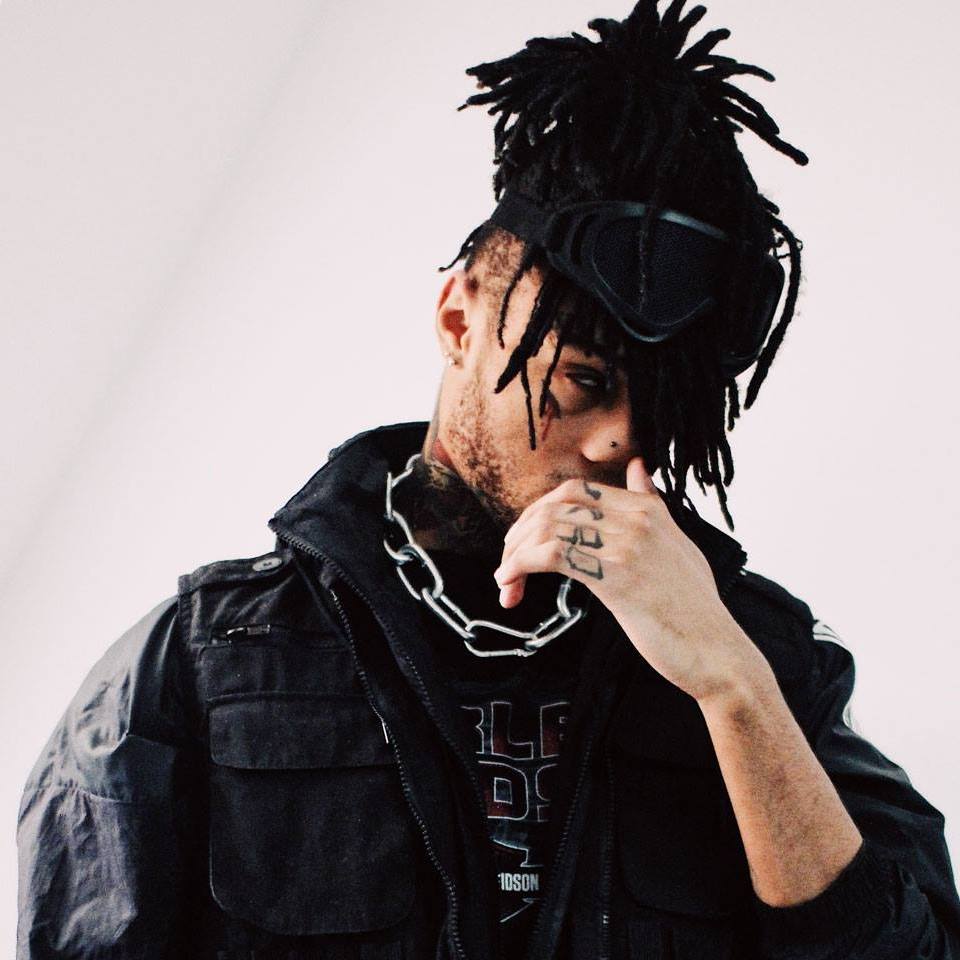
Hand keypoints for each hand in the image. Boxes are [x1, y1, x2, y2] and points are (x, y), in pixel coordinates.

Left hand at [493, 456, 764, 701]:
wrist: (718, 653)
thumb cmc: (694, 609)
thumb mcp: (678, 545)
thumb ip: (653, 506)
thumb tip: (639, 467)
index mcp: (649, 509)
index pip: (575, 490)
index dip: (539, 512)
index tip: (524, 541)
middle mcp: (638, 519)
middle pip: (556, 504)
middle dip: (521, 531)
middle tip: (508, 563)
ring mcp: (628, 544)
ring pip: (548, 528)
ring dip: (514, 554)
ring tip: (505, 581)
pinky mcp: (617, 576)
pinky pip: (553, 555)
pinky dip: (521, 567)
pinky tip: (511, 586)